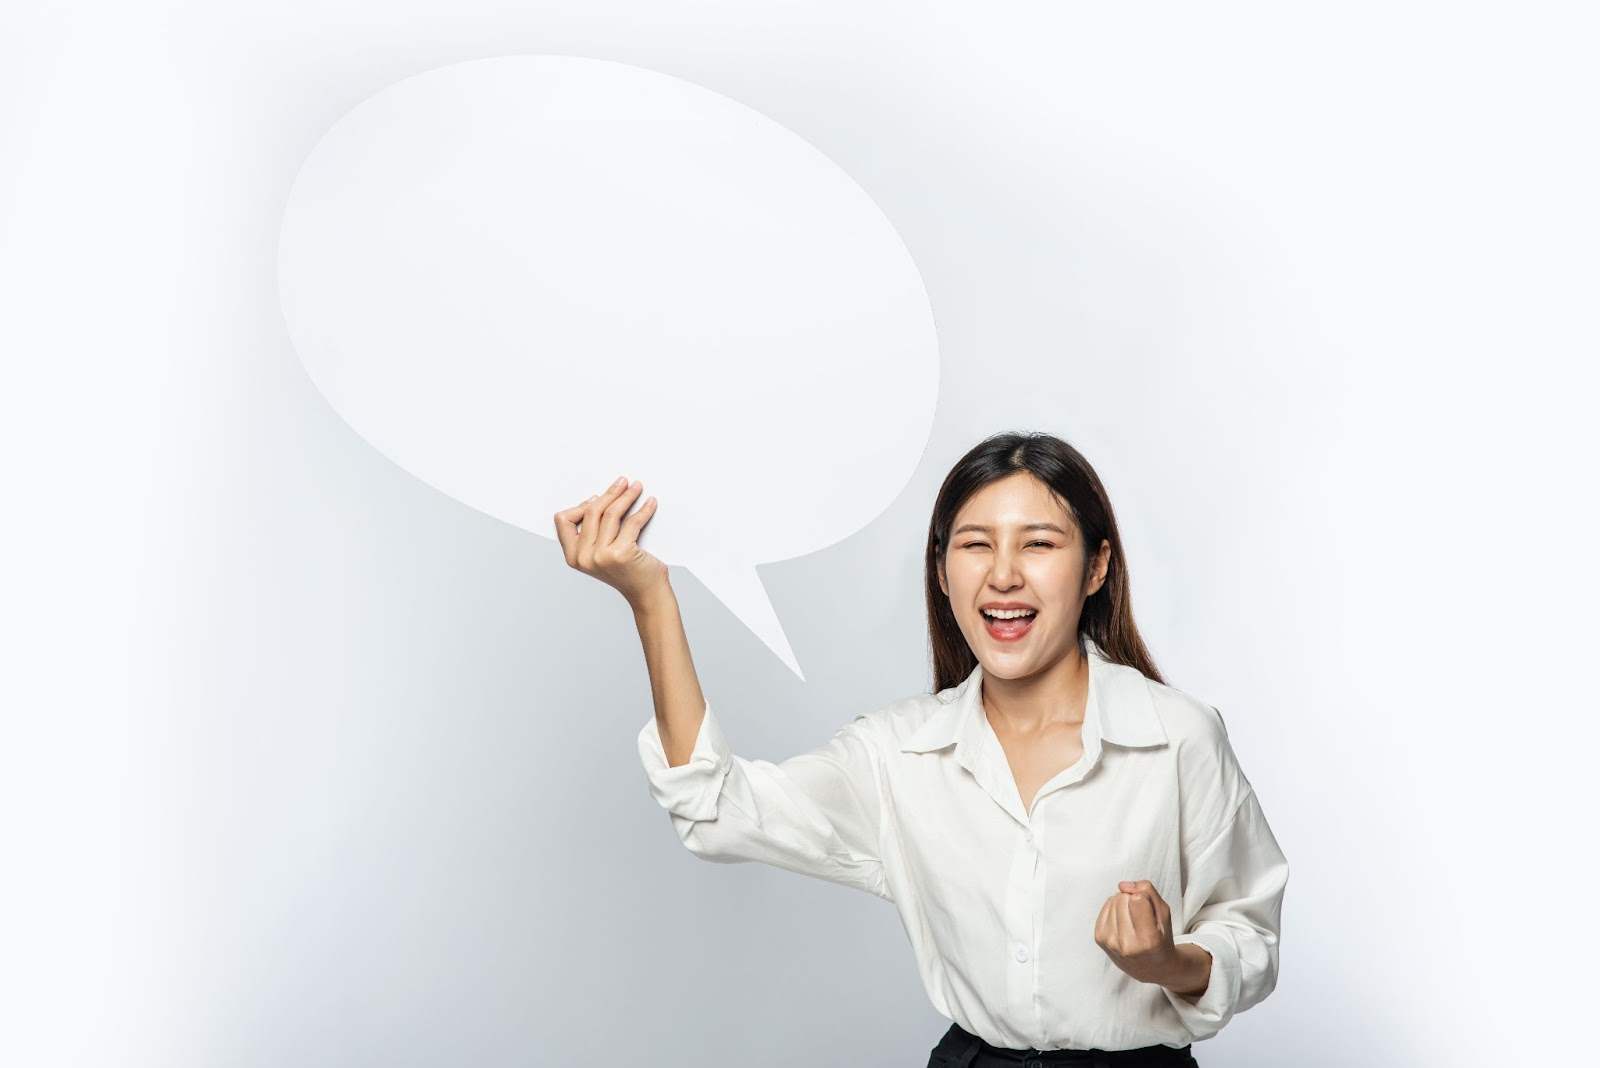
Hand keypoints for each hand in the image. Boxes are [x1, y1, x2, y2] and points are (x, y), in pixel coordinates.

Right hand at [553, 476, 667, 608]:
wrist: (646, 594)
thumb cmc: (627, 572)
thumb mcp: (599, 555)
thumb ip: (591, 534)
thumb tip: (596, 500)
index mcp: (573, 557)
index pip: (564, 520)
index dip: (581, 505)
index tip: (598, 498)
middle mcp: (584, 557)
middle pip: (592, 512)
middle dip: (609, 493)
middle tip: (623, 482)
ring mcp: (601, 556)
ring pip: (611, 513)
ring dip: (627, 496)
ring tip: (637, 488)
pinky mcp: (621, 553)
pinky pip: (633, 522)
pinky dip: (644, 509)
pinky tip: (650, 503)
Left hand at [1094, 879, 1184, 987]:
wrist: (1150, 967)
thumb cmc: (1160, 938)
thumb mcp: (1164, 914)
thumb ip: (1148, 892)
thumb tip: (1123, 885)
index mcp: (1148, 940)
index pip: (1137, 899)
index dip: (1145, 898)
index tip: (1150, 910)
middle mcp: (1127, 944)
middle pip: (1123, 898)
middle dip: (1132, 900)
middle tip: (1142, 917)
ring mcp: (1110, 942)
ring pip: (1112, 900)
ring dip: (1123, 904)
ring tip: (1133, 921)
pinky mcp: (1099, 938)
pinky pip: (1104, 907)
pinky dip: (1114, 909)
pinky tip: (1123, 922)